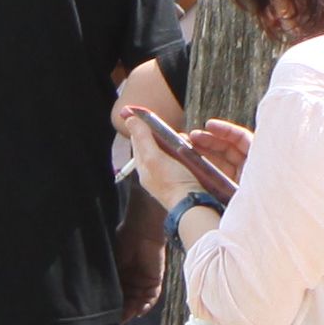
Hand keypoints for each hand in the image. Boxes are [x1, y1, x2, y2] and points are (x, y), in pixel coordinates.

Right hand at [115, 184, 173, 322]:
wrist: (143, 231)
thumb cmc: (124, 240)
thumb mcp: (112, 261)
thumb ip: (110, 276)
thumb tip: (98, 293)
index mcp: (118, 272)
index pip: (115, 292)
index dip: (111, 303)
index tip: (105, 314)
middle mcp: (131, 278)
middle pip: (126, 299)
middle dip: (122, 310)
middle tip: (116, 320)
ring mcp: (143, 280)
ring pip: (138, 300)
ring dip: (133, 309)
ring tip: (126, 317)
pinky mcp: (155, 280)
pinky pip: (151, 297)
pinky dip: (146, 305)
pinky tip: (139, 311)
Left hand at [116, 94, 245, 192]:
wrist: (194, 207)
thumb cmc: (173, 183)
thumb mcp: (154, 158)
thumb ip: (142, 139)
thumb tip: (128, 119)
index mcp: (143, 167)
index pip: (138, 141)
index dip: (143, 127)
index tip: (152, 117)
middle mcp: (154, 173)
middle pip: (155, 147)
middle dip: (164, 136)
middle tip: (177, 134)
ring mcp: (169, 177)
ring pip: (170, 153)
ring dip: (178, 144)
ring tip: (187, 142)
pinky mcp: (183, 180)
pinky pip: (182, 162)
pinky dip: (187, 154)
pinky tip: (195, 154)